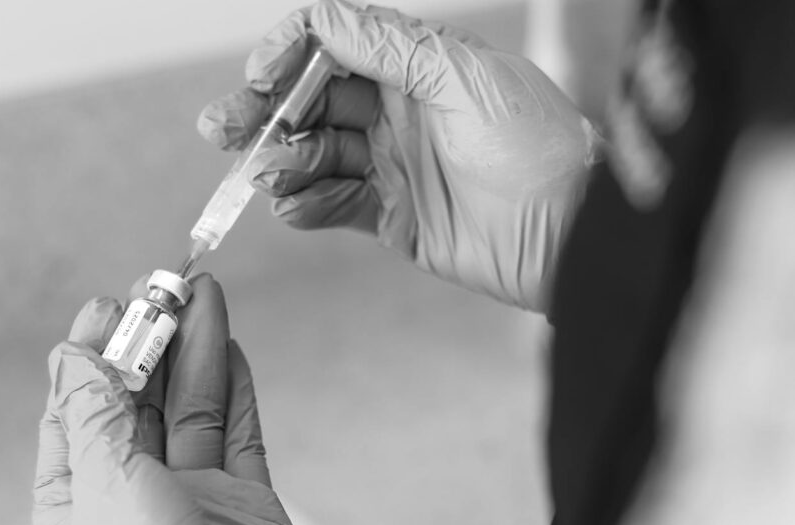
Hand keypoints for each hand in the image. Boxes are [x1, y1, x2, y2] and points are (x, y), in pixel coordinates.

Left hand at [33, 274, 325, 524]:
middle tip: (162, 288)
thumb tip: (72, 354)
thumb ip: (92, 412)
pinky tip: (228, 345)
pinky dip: (234, 386)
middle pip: (138, 404)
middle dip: (149, 343)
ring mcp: (193, 500)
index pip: (78, 413)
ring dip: (195, 350)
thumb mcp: (101, 484)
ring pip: (190, 408)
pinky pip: (236, 431)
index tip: (109, 306)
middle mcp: (133, 501)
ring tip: (201, 295)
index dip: (91, 357)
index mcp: (79, 507)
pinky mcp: (244, 502)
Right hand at [197, 0, 599, 312]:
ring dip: (283, 161)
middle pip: (310, 100)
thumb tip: (321, 20)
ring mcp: (394, 164)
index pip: (333, 42)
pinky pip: (334, 204)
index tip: (262, 76)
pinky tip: (293, 206)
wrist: (573, 233)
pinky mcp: (394, 217)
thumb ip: (388, 47)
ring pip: (315, 154)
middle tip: (222, 129)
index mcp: (416, 64)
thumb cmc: (535, 144)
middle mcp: (399, 109)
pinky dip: (306, 204)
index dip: (289, 52)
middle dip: (263, 112)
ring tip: (268, 175)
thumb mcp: (463, 76)